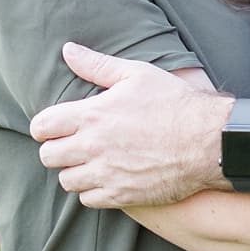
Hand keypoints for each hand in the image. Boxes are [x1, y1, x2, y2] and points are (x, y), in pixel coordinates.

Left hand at [27, 43, 226, 208]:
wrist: (207, 141)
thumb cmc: (173, 102)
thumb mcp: (136, 74)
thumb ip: (97, 65)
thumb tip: (68, 50)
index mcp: (92, 114)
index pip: (42, 126)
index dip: (44, 126)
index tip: (55, 125)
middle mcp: (94, 146)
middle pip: (48, 156)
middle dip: (55, 148)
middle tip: (72, 143)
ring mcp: (107, 174)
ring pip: (66, 181)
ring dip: (73, 171)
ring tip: (88, 161)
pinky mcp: (122, 195)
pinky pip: (88, 200)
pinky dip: (92, 191)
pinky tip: (105, 177)